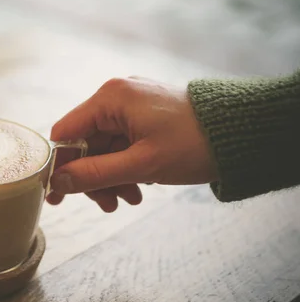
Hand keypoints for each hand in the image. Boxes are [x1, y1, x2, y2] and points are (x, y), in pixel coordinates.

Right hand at [48, 77, 217, 211]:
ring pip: (105, 147)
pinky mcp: (145, 115)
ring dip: (112, 177)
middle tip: (107, 205)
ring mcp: (132, 105)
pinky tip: (140, 188)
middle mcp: (117, 96)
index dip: (61, 165)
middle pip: (87, 143)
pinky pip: (123, 143)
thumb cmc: (194, 143)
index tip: (58, 196)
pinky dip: (126, 167)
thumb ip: (95, 175)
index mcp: (111, 98)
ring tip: (130, 200)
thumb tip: (58, 184)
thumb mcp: (141, 165)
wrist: (243, 132)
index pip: (66, 132)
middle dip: (94, 177)